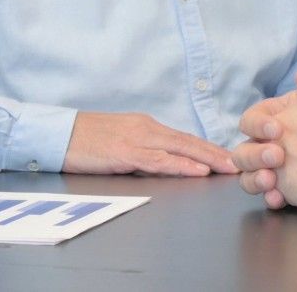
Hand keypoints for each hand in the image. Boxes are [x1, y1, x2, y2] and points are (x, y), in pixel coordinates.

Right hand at [63, 111, 238, 176]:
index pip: (184, 138)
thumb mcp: (119, 142)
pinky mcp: (125, 153)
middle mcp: (146, 129)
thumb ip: (141, 150)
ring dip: (207, 159)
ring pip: (180, 149)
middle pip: (188, 141)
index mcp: (145, 126)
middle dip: (216, 153)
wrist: (57, 134)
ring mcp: (136, 139)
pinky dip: (181, 165)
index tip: (228, 156)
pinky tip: (197, 170)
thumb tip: (163, 163)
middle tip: (239, 162)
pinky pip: (159, 160)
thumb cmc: (84, 141)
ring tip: (227, 168)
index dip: (208, 148)